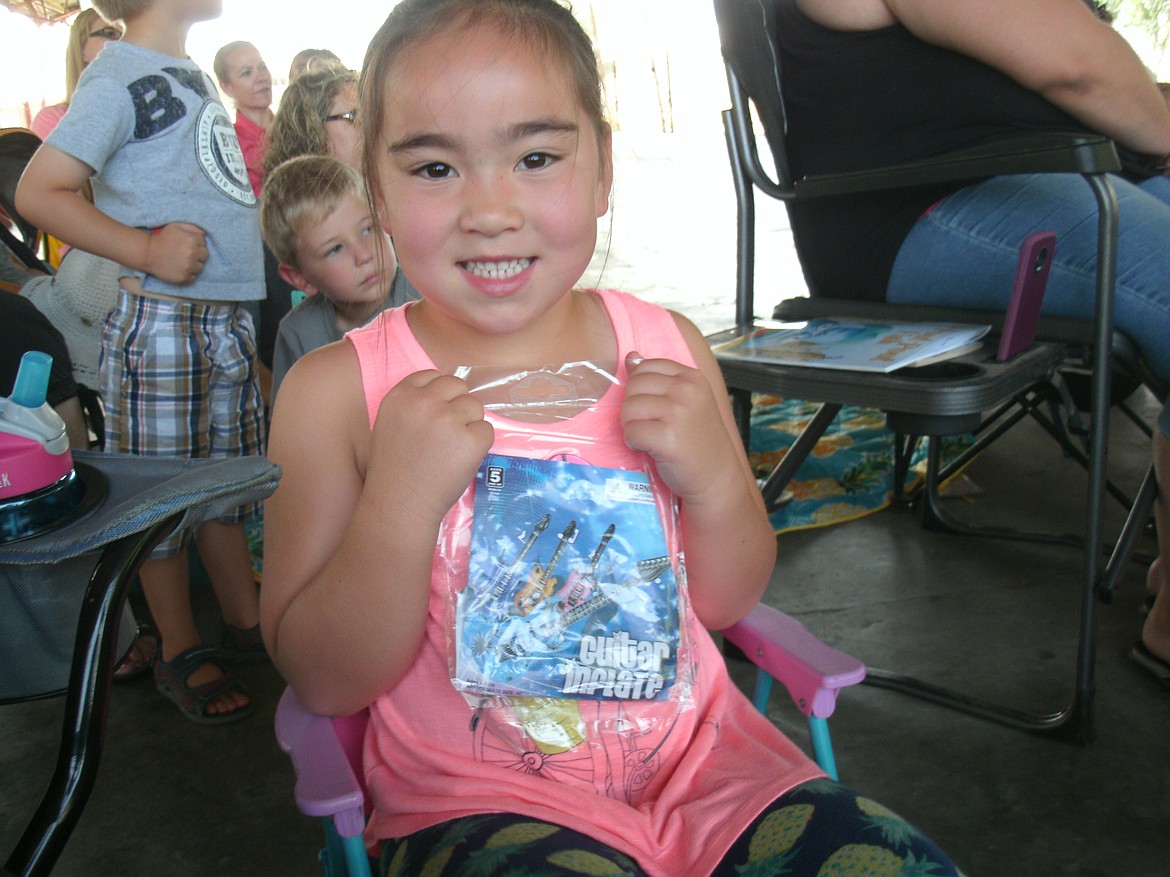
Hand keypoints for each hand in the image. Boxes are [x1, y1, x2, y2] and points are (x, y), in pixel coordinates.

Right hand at [145, 222, 207, 284]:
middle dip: (197, 254)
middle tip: (186, 254)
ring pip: (200, 267)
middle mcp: (193, 254)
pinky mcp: (184, 278)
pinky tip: (180, 269)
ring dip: (194, 265)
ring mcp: (189, 267)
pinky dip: (188, 274)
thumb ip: (191, 227)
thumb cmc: (162, 238)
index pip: (204, 243)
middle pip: (205, 256)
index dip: (196, 244)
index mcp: (192, 240)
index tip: (187, 245)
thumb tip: (204, 234)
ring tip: (183, 262)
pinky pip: (193, 277)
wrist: (148, 253)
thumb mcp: (175, 227)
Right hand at [366, 370, 494, 521]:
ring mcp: (448, 419)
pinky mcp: (470, 439)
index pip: (433, 376)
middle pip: (458, 386)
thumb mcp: (390, 424)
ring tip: (451, 450)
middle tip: (448, 434)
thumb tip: (445, 394)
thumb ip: (412, 404)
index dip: (440, 394)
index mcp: (401, 396)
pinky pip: (487, 430)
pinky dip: (479, 444)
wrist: (399, 505)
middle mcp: (424, 402)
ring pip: (475, 406)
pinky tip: (460, 460)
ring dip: (470, 425)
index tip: (438, 412)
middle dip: (458, 406)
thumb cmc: (394, 470)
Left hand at [620, 351, 739, 501]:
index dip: (640, 389)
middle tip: (650, 425)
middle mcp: (686, 391)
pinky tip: (649, 448)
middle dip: (633, 408)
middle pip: (633, 386)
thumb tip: (630, 357)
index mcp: (692, 377)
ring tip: (650, 436)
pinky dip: (634, 442)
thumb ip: (660, 378)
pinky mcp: (667, 437)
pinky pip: (631, 431)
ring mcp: (678, 413)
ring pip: (628, 408)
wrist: (716, 476)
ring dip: (632, 425)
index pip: (646, 367)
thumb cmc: (698, 439)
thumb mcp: (686, 401)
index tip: (654, 408)